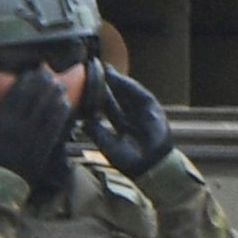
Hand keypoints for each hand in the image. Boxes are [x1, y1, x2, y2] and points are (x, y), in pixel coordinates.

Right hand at [0, 65, 72, 186]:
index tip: (30, 72)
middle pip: (31, 98)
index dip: (24, 82)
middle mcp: (14, 126)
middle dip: (41, 83)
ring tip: (59, 85)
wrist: (1, 182)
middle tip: (48, 73)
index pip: (13, 96)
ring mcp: (30, 135)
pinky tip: (65, 103)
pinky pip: (54, 125)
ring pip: (45, 109)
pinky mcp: (43, 145)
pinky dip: (60, 112)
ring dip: (54, 95)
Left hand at [85, 63, 169, 178]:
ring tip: (106, 70)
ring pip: (129, 93)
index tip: (87, 84)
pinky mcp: (154, 110)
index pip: (108, 108)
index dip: (98, 96)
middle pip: (118, 97)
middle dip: (108, 84)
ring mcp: (143, 114)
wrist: (150, 167)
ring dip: (119, 81)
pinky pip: (141, 95)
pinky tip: (119, 78)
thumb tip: (83, 122)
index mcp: (121, 127)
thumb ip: (97, 132)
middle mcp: (132, 118)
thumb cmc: (130, 161)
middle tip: (95, 69)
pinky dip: (130, 86)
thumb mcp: (107, 145)